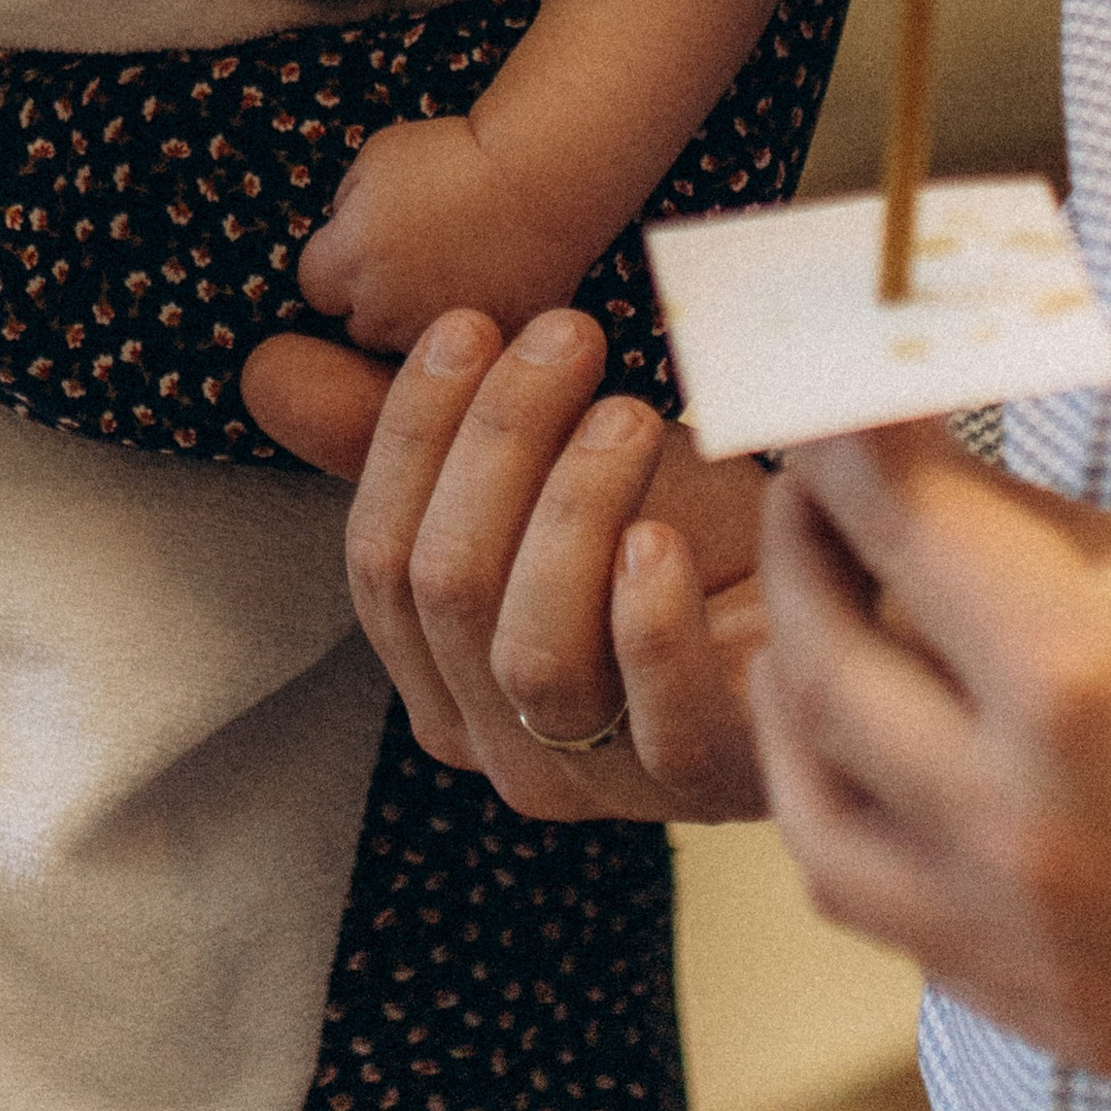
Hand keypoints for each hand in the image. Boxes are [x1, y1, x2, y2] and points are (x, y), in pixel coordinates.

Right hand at [247, 306, 768, 822]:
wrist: (842, 614)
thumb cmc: (687, 546)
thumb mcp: (547, 476)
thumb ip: (416, 439)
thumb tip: (268, 372)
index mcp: (440, 680)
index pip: (378, 563)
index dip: (412, 434)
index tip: (472, 324)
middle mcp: (500, 747)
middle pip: (445, 590)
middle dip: (496, 442)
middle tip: (567, 335)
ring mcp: (598, 779)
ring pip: (529, 648)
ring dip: (570, 506)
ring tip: (631, 410)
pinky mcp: (703, 785)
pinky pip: (651, 715)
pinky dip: (644, 617)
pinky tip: (665, 531)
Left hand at [298, 116, 599, 350]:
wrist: (542, 174)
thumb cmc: (455, 154)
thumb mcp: (377, 158)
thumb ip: (347, 205)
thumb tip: (344, 233)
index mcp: (347, 260)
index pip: (316, 283)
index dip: (339, 259)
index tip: (369, 239)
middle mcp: (381, 308)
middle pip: (359, 323)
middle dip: (377, 298)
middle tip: (418, 256)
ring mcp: (435, 333)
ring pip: (409, 343)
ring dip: (419, 319)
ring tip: (457, 271)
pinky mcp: (483, 345)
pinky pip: (466, 355)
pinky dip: (471, 327)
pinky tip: (490, 288)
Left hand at [752, 420, 1110, 1106]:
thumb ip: (1041, 534)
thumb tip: (923, 483)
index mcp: (1070, 679)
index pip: (890, 518)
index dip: (842, 438)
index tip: (823, 401)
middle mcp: (1022, 825)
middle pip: (823, 668)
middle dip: (804, 557)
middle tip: (819, 504)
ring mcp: (1035, 946)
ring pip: (823, 829)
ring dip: (803, 720)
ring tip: (821, 649)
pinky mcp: (1068, 1026)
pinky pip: (905, 932)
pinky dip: (880, 840)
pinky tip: (904, 782)